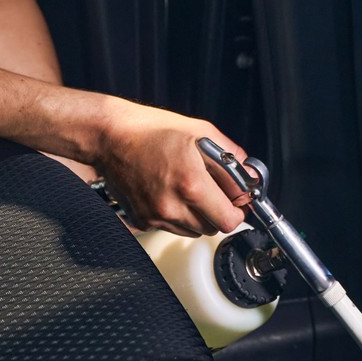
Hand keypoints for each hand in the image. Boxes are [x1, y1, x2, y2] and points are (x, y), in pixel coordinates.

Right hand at [94, 102, 250, 236]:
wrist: (111, 137)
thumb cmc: (152, 130)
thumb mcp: (202, 132)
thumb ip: (232, 157)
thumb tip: (250, 176)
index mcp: (191, 183)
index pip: (230, 220)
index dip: (238, 209)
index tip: (237, 200)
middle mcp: (172, 205)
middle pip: (213, 228)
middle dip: (219, 212)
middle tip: (212, 191)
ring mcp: (155, 216)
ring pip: (194, 231)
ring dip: (198, 216)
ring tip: (187, 188)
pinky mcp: (142, 221)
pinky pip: (172, 228)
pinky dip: (178, 216)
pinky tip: (169, 192)